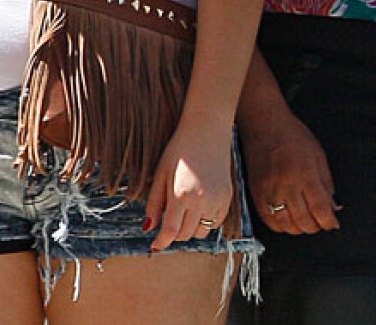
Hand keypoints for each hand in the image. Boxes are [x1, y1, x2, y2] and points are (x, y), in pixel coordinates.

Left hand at [142, 119, 235, 250]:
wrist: (207, 130)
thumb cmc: (180, 149)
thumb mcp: (160, 174)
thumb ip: (154, 203)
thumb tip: (148, 227)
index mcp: (181, 195)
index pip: (171, 231)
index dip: (161, 242)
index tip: (155, 246)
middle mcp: (201, 202)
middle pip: (185, 234)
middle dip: (173, 233)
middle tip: (167, 222)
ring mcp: (217, 201)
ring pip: (201, 232)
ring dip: (190, 229)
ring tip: (183, 212)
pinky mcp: (228, 198)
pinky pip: (215, 223)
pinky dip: (205, 222)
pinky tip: (198, 207)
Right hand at [238, 106, 339, 234]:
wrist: (264, 124)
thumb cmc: (292, 135)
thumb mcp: (318, 155)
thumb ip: (327, 183)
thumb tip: (333, 206)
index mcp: (305, 175)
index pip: (320, 210)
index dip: (329, 222)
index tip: (333, 223)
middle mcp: (287, 186)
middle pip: (304, 221)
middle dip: (316, 227)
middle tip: (321, 222)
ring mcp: (269, 191)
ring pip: (286, 225)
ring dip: (299, 229)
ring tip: (305, 223)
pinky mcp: (256, 193)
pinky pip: (268, 220)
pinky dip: (280, 226)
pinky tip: (288, 221)